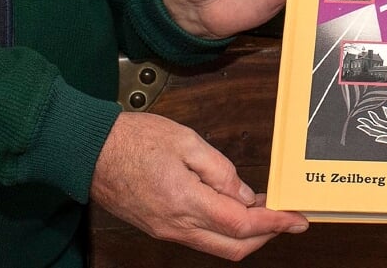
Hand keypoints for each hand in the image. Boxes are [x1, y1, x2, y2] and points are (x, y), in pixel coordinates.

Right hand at [91, 112, 305, 259]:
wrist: (90, 152)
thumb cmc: (133, 140)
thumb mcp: (185, 141)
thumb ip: (219, 169)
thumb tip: (243, 193)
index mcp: (185, 201)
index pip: (241, 225)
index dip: (274, 224)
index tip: (296, 220)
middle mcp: (176, 225)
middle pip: (233, 247)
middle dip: (266, 236)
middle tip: (284, 216)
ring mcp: (167, 231)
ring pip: (217, 246)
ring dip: (245, 234)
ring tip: (262, 209)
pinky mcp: (160, 228)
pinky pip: (200, 238)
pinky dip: (223, 230)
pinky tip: (231, 209)